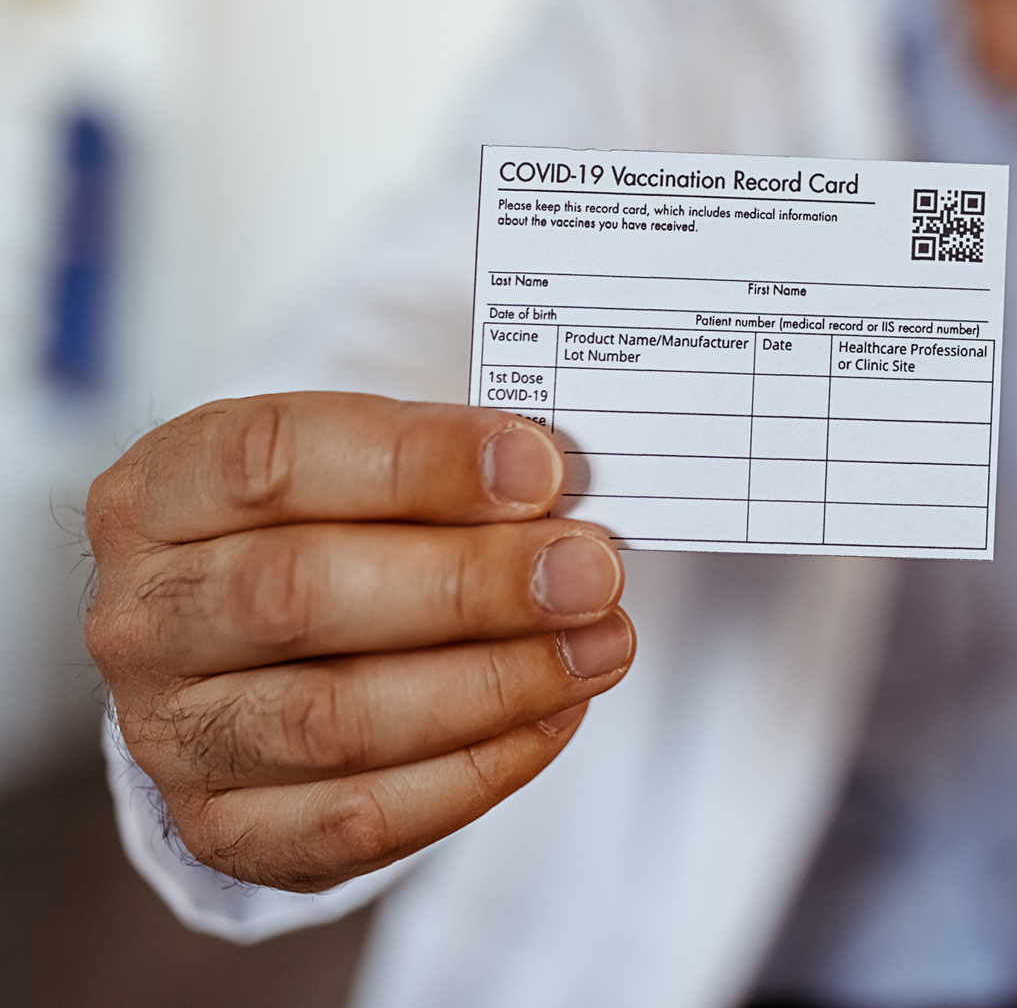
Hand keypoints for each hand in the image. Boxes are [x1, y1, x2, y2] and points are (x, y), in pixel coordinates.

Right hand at [84, 392, 633, 893]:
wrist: (263, 639)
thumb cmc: (334, 526)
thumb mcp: (361, 460)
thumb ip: (441, 465)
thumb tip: (550, 482)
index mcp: (159, 493)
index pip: (273, 461)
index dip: (418, 463)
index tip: (541, 469)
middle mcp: (143, 616)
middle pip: (297, 595)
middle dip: (469, 584)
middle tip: (591, 571)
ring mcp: (171, 733)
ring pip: (334, 718)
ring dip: (493, 683)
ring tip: (600, 644)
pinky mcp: (224, 829)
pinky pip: (360, 818)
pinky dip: (476, 770)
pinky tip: (556, 716)